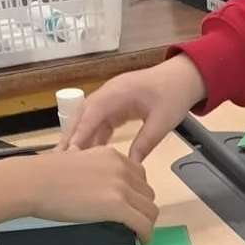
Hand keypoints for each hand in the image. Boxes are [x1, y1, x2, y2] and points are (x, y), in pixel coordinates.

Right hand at [0, 147, 158, 242]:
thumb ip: (94, 169)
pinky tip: (142, 241)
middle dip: (143, 209)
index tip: (132, 205)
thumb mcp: (77, 160)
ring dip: (146, 223)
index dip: (138, 193)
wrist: (33, 182)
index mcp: (112, 156)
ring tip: (138, 233)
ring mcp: (122, 187)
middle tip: (135, 222)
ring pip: (149, 210)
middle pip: (147, 193)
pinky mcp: (118, 206)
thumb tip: (97, 186)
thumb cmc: (45, 173)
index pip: (139, 176)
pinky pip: (143, 224)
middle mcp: (122, 168)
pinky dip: (146, 235)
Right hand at [62, 58, 207, 163]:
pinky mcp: (115, 106)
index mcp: (117, 92)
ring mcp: (110, 99)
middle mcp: (108, 93)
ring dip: (80, 138)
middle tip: (60, 159)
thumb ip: (145, 143)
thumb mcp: (162, 122)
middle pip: (83, 116)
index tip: (70, 152)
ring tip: (71, 161)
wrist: (183, 78)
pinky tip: (89, 154)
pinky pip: (99, 122)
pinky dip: (94, 137)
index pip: (92, 113)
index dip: (80, 133)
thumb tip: (132, 166)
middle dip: (71, 136)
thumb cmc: (174, 96)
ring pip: (89, 120)